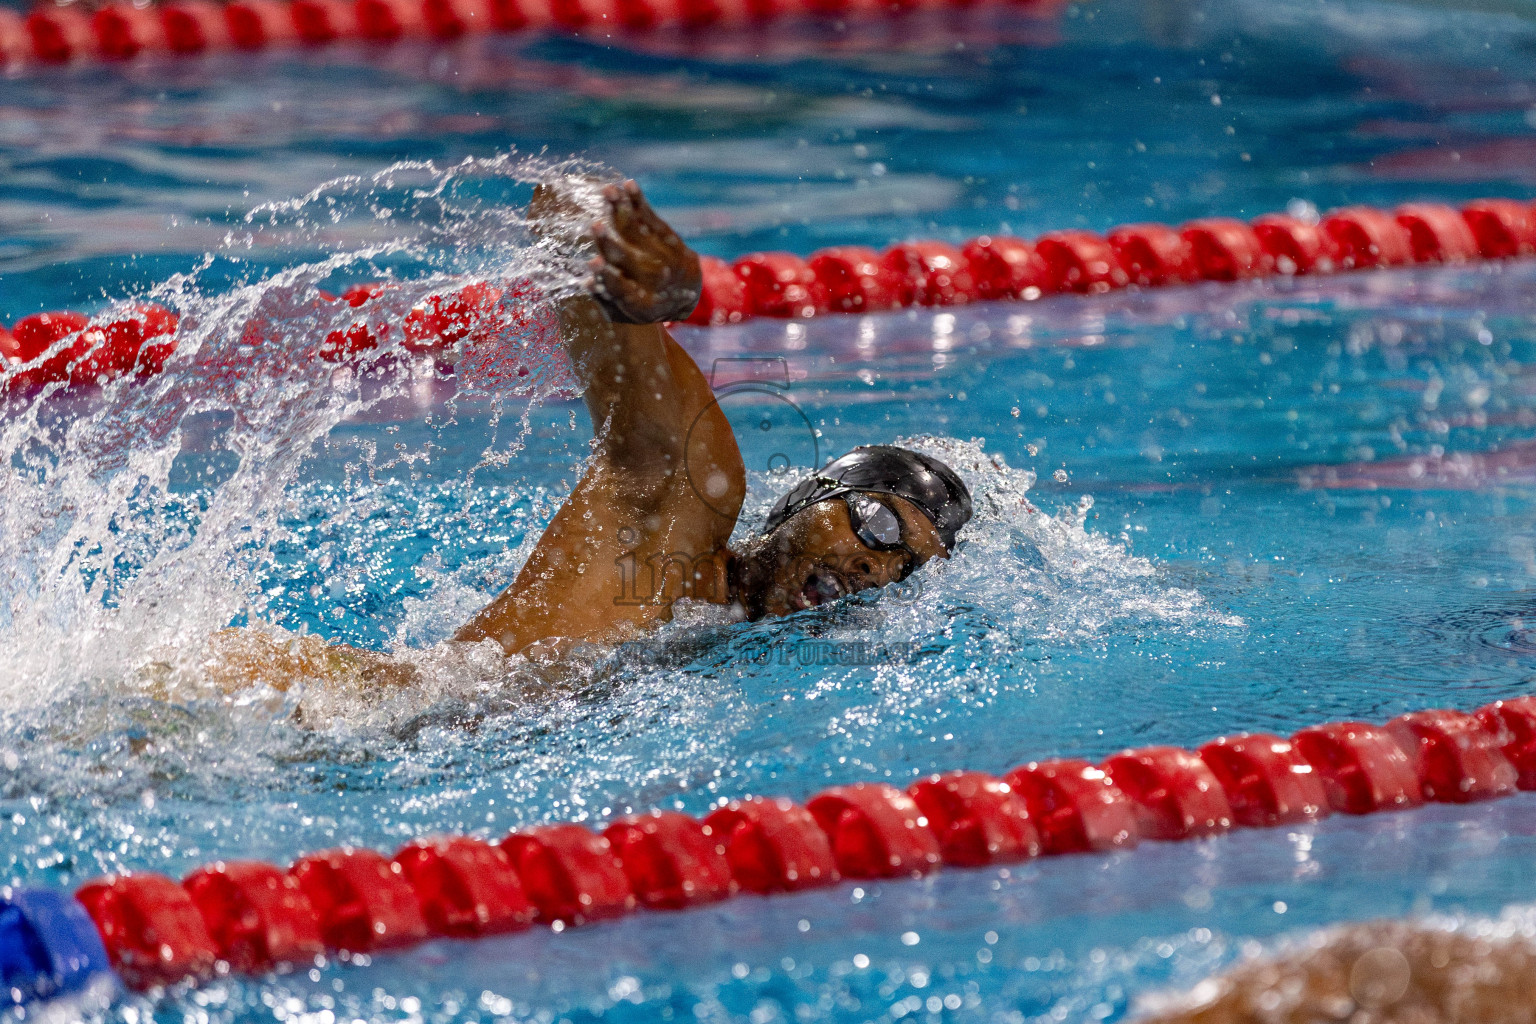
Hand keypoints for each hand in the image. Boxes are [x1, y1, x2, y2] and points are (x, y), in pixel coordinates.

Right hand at [587, 180, 701, 324]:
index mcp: (642, 305)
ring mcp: (670, 262)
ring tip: (607, 191)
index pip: (622, 290)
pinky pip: (655, 220)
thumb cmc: (643, 305)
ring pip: (641, 233)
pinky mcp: (676, 243)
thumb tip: (587, 280)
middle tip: (594, 226)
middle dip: (611, 243)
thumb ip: (607, 296)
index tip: (592, 264)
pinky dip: (640, 203)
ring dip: (623, 210)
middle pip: (630, 260)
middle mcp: (658, 284)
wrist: (686, 298)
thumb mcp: (625, 310)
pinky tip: (628, 185)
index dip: (608, 278)